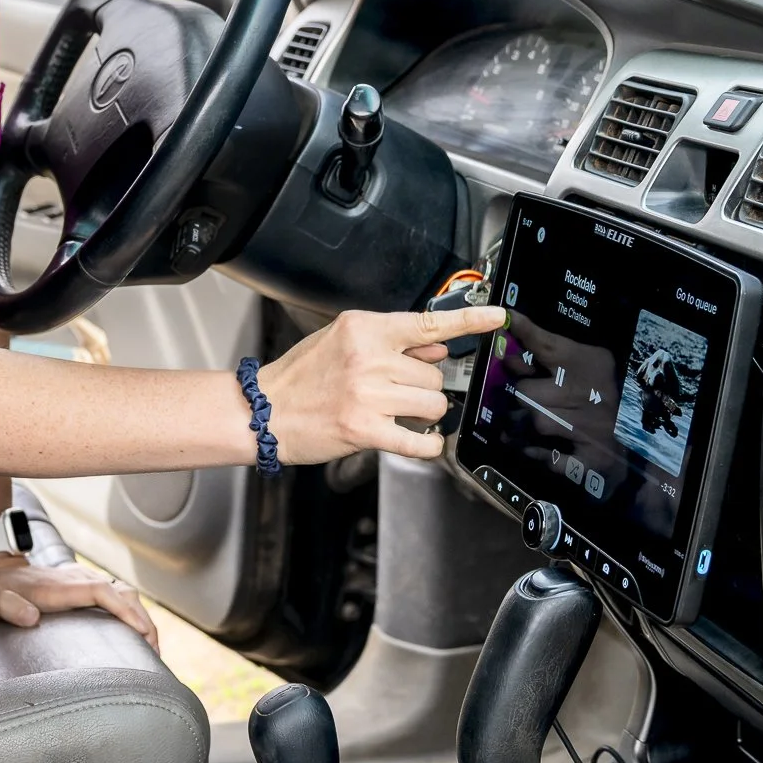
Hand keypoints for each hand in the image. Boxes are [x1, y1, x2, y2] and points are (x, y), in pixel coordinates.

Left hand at [0, 553, 159, 651]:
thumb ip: (5, 606)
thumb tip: (31, 617)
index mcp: (56, 588)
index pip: (100, 592)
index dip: (124, 610)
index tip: (141, 633)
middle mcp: (74, 580)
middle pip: (121, 593)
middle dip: (143, 619)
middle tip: (155, 654)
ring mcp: (80, 580)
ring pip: (123, 593)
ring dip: (142, 617)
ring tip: (153, 650)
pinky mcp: (82, 586)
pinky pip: (115, 595)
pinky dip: (132, 612)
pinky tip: (137, 636)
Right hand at [260, 304, 506, 463]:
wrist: (264, 412)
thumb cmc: (302, 377)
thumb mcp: (341, 341)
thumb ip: (391, 342)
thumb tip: (439, 345)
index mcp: (363, 328)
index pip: (428, 323)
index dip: (469, 322)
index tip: (498, 317)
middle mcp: (368, 357)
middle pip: (434, 373)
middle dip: (422, 385)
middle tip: (393, 390)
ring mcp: (368, 394)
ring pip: (433, 404)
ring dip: (423, 412)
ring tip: (393, 411)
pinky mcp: (365, 428)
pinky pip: (420, 439)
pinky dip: (428, 445)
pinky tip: (421, 440)